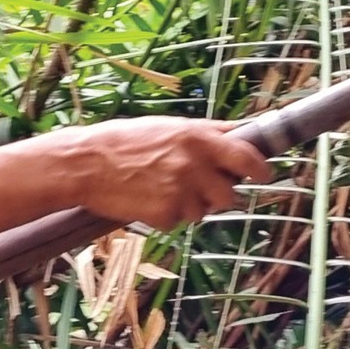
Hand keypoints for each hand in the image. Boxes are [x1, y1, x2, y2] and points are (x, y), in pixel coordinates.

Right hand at [56, 118, 272, 229]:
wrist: (86, 164)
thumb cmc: (124, 141)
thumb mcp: (170, 126)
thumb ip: (207, 132)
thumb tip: (241, 132)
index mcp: (199, 138)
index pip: (248, 158)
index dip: (261, 170)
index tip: (263, 175)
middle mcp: (195, 165)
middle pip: (229, 195)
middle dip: (218, 194)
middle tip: (197, 187)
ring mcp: (181, 192)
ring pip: (204, 212)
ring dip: (190, 206)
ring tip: (162, 188)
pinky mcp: (166, 215)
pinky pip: (178, 222)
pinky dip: (167, 216)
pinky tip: (147, 199)